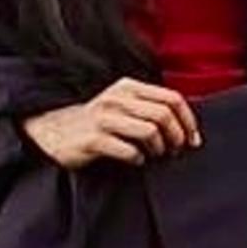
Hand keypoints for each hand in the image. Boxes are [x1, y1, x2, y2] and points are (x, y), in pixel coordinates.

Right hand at [18, 76, 201, 169]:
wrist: (54, 132)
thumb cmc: (96, 122)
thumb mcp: (122, 105)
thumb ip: (149, 108)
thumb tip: (186, 127)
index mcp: (128, 87)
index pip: (172, 98)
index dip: (188, 121)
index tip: (193, 141)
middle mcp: (117, 98)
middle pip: (164, 115)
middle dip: (177, 138)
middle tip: (175, 152)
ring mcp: (104, 118)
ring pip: (150, 131)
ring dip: (159, 149)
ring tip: (155, 156)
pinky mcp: (94, 139)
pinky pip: (129, 151)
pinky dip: (138, 159)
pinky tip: (135, 160)